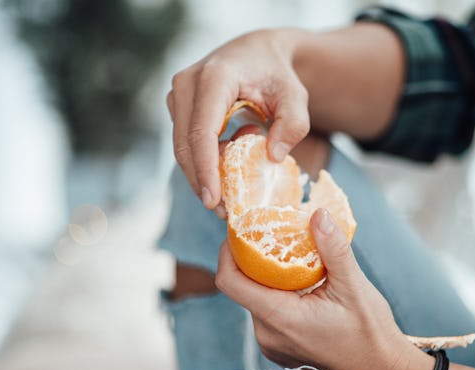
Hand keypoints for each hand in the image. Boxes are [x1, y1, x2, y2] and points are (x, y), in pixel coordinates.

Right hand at [167, 29, 310, 213]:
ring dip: (203, 173)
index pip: (202, 131)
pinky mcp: (178, 107)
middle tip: (223, 211)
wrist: (257, 53)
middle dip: (201, 181)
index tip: (213, 200)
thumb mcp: (296, 97)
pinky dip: (204, 162)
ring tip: (231, 193)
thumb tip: (273, 157)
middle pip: (185, 144)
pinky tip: (229, 167)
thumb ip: (293, 125)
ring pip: (182, 147)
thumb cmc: (278, 76)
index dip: (205, 169)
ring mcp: (178, 95)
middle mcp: (187, 83)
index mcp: (215, 77)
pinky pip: (186, 143)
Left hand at [215, 208, 420, 369]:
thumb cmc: (371, 334)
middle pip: (242, 287)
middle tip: (270, 234)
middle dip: (252, 259)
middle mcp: (268, 335)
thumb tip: (318, 214)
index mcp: (281, 319)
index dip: (227, 252)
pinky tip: (299, 283)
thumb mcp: (355, 287)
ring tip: (288, 256)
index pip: (231, 282)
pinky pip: (266, 314)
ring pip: (255, 299)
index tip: (240, 231)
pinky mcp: (278, 348)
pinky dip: (276, 295)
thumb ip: (333, 249)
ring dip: (266, 277)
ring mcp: (271, 344)